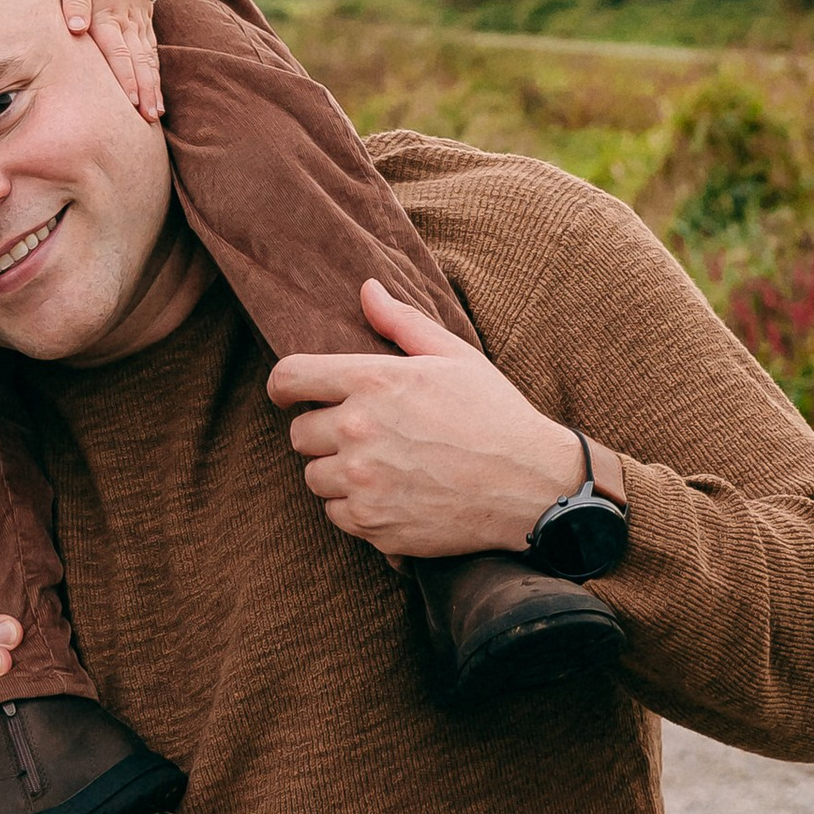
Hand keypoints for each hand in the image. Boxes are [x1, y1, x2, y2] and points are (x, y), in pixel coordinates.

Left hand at [58, 0, 163, 120]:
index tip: (130, 102)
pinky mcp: (144, 16)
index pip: (117, 52)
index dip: (124, 78)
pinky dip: (156, 69)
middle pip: (138, 60)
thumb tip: (75, 28)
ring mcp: (138, 18)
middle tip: (149, 117)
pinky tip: (157, 87)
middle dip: (144, 90)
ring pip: (148, 57)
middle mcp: (126, 19)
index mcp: (106, 12)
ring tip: (157, 111)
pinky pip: (152, 47)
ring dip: (153, 84)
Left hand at [264, 279, 624, 559]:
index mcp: (371, 381)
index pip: (288, 378)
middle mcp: (358, 430)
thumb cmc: (494, 415)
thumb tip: (366, 289)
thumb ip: (400, 322)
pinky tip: (392, 495)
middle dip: (323, 432)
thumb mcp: (453, 355)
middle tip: (363, 434)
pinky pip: (336, 514)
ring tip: (382, 466)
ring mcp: (363, 481)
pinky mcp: (374, 524)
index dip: (282, 387)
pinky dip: (356, 508)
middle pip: (299, 434)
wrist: (532, 487)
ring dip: (338, 472)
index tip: (288, 395)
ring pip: (315, 477)